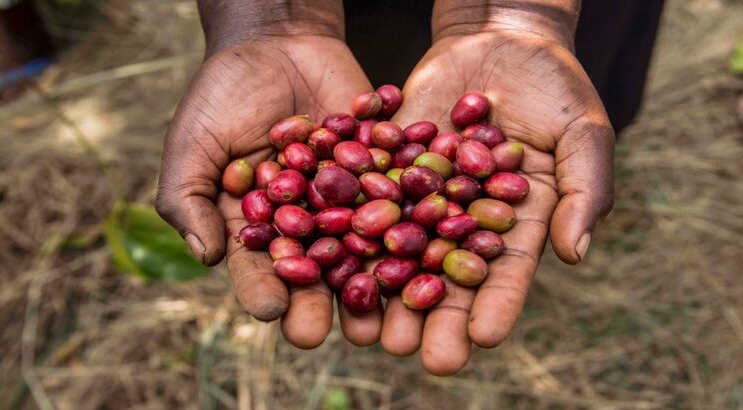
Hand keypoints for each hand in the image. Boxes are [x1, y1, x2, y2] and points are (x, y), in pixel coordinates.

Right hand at [155, 35, 382, 347]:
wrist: (276, 42)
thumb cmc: (223, 94)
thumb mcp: (194, 143)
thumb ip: (190, 199)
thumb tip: (204, 257)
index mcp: (259, 226)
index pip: (257, 267)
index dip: (261, 289)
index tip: (270, 311)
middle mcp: (306, 222)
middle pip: (313, 270)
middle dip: (318, 300)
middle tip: (325, 331)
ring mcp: (348, 198)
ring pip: (361, 244)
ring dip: (372, 276)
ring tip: (380, 304)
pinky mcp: (382, 169)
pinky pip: (396, 192)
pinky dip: (409, 213)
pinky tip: (423, 239)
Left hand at [384, 30, 614, 373]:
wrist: (499, 39)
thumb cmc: (555, 86)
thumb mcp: (583, 134)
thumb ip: (583, 191)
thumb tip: (576, 254)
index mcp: (516, 221)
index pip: (507, 273)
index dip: (497, 305)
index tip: (484, 340)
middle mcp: (466, 219)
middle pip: (449, 274)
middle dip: (435, 315)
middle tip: (420, 354)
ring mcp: (425, 196)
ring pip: (402, 250)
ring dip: (386, 290)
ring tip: (370, 328)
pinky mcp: (390, 168)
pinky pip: (370, 201)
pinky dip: (352, 231)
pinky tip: (334, 261)